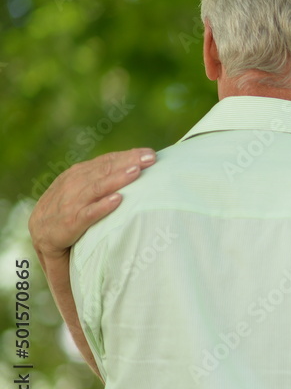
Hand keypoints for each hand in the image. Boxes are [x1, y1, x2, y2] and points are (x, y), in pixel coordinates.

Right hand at [28, 148, 155, 267]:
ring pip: (97, 188)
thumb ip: (102, 177)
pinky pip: (88, 213)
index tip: (150, 154)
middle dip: (128, 162)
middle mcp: (74, 184)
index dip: (128, 156)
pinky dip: (102, 206)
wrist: (42, 234)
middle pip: (104, 170)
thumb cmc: (70, 208)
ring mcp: (71, 203)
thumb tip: (135, 165)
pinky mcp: (70, 222)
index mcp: (78, 173)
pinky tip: (117, 200)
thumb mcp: (82, 188)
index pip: (106, 161)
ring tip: (136, 172)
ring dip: (117, 179)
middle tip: (150, 158)